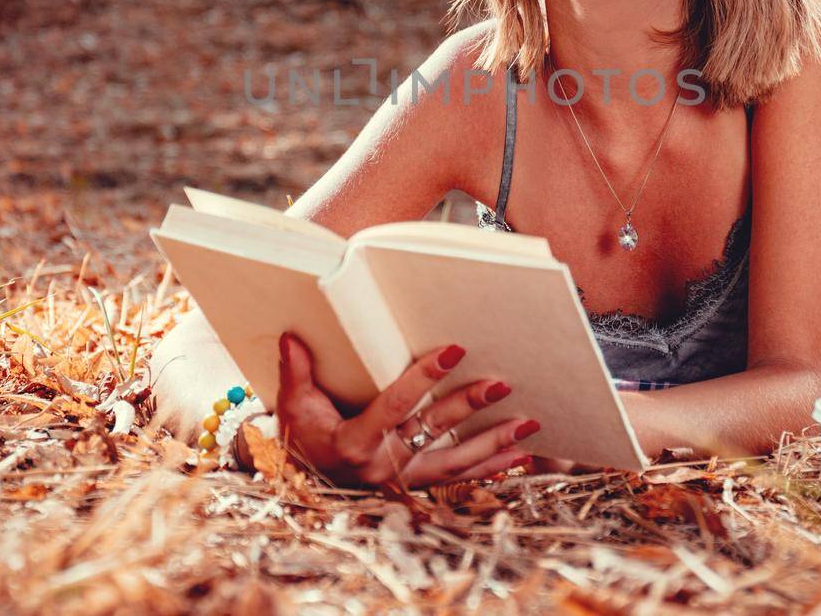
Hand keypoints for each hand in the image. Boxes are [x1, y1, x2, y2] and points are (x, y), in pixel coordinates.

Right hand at [274, 331, 538, 488]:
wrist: (306, 480)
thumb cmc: (302, 436)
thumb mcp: (293, 406)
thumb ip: (297, 372)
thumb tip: (292, 337)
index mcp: (354, 442)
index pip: (394, 406)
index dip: (423, 378)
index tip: (453, 351)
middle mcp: (383, 465)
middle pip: (433, 431)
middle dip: (469, 406)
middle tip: (501, 383)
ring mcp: (403, 478)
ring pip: (456, 461)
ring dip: (493, 442)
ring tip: (528, 424)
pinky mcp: (417, 483)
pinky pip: (459, 478)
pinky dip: (492, 468)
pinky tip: (521, 456)